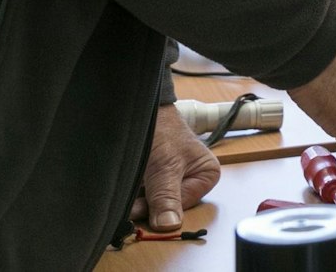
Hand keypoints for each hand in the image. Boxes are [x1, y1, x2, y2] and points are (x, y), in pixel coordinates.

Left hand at [129, 104, 220, 231]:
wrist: (142, 110)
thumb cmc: (161, 130)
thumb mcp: (165, 166)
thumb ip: (166, 196)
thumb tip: (169, 225)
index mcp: (207, 175)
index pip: (182, 206)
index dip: (159, 208)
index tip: (137, 206)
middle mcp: (193, 179)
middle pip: (168, 204)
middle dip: (147, 202)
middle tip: (128, 199)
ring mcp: (174, 178)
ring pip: (154, 200)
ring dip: (139, 196)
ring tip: (129, 183)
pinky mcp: (157, 176)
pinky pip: (146, 192)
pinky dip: (135, 190)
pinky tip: (129, 182)